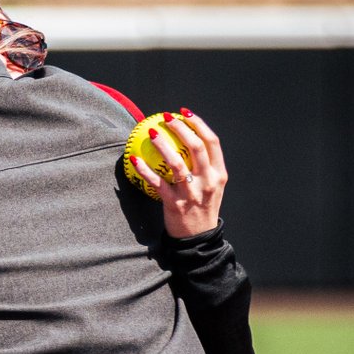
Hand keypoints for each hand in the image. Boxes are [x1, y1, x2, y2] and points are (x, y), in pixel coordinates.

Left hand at [129, 109, 226, 238]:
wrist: (198, 240)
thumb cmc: (201, 208)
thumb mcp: (211, 187)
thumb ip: (204, 167)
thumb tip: (186, 140)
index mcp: (219, 174)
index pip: (212, 142)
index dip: (199, 124)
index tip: (184, 113)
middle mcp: (208, 181)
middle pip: (196, 147)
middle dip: (181, 128)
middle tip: (166, 117)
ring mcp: (192, 193)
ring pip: (177, 163)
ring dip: (163, 145)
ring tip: (152, 132)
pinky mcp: (175, 204)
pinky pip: (157, 183)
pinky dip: (144, 170)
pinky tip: (134, 159)